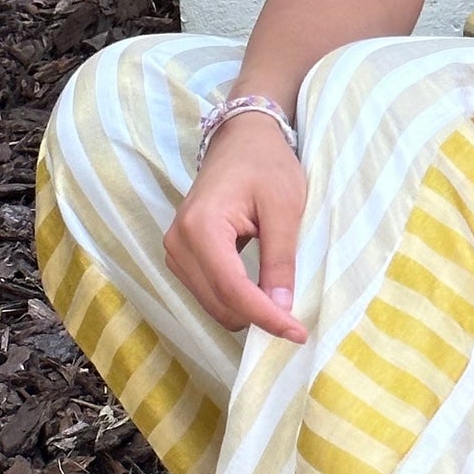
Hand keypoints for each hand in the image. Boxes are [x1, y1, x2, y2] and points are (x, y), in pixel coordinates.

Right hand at [163, 112, 307, 339]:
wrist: (242, 140)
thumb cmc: (266, 165)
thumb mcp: (285, 209)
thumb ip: (280, 260)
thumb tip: (281, 308)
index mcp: (201, 227)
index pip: (233, 289)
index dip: (266, 317)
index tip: (298, 333)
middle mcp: (178, 243)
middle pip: (220, 303)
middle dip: (258, 317)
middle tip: (296, 320)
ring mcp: (175, 251)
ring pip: (212, 305)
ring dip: (247, 311)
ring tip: (280, 301)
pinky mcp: (180, 256)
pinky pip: (208, 294)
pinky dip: (235, 302)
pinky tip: (260, 293)